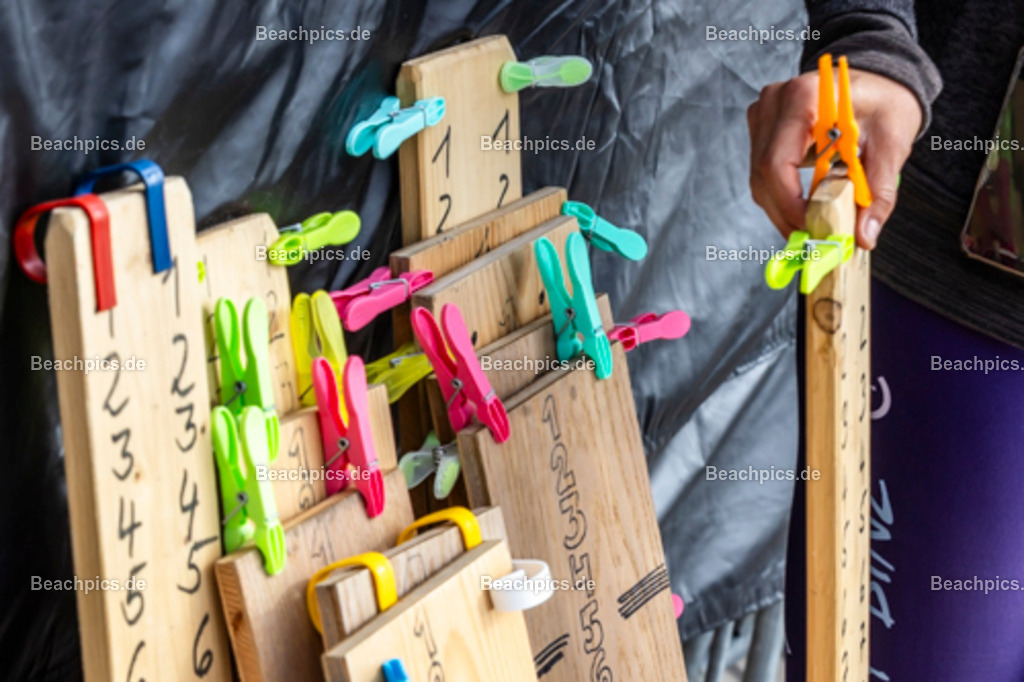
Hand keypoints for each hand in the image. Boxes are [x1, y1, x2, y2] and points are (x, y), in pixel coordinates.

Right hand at [747, 67, 921, 248]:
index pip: (777, 163)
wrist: (878, 79)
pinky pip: (761, 169)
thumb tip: (863, 236)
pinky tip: (803, 204)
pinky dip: (779, 193)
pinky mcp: (762, 125)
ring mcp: (764, 112)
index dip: (789, 203)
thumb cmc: (885, 102)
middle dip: (785, 213)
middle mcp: (775, 102)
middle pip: (763, 174)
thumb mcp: (892, 144)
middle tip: (813, 236)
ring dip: (781, 206)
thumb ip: (877, 192)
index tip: (811, 229)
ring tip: (811, 223)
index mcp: (805, 98)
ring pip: (758, 176)